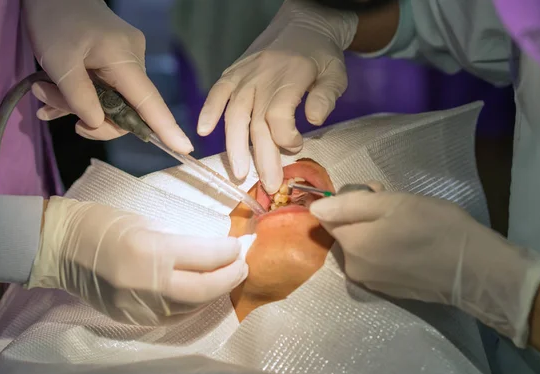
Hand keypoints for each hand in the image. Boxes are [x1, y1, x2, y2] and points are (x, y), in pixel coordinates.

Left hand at [22, 0, 192, 152]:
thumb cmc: (55, 20)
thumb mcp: (58, 62)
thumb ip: (79, 98)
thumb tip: (98, 124)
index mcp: (123, 59)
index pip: (149, 101)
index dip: (166, 127)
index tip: (184, 149)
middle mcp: (134, 60)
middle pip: (126, 108)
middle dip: (89, 116)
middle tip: (50, 106)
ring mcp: (128, 59)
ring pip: (112, 101)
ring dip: (77, 104)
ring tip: (44, 91)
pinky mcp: (118, 59)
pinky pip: (107, 88)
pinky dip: (82, 95)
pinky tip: (55, 91)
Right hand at [28, 197, 248, 324]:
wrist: (60, 249)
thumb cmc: (102, 223)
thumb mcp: (145, 221)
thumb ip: (179, 239)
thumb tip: (212, 247)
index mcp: (150, 250)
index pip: (204, 257)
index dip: (227, 252)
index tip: (237, 244)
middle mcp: (147, 283)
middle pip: (204, 289)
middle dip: (230, 276)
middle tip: (242, 265)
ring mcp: (139, 306)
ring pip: (192, 306)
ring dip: (215, 292)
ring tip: (228, 277)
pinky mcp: (132, 318)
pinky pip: (173, 315)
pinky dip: (194, 304)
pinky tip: (202, 292)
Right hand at [197, 0, 357, 192]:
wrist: (303, 23)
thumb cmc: (322, 55)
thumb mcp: (336, 73)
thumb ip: (326, 97)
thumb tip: (314, 120)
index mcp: (291, 75)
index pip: (278, 113)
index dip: (285, 136)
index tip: (296, 146)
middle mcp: (264, 75)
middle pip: (256, 121)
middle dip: (262, 156)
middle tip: (269, 184)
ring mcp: (245, 74)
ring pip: (235, 112)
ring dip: (234, 145)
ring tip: (240, 172)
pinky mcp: (234, 72)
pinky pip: (218, 92)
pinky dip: (209, 110)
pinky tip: (203, 131)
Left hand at [309, 185, 539, 347]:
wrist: (474, 270)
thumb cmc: (435, 227)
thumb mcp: (393, 204)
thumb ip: (350, 204)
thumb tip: (315, 208)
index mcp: (351, 243)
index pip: (328, 215)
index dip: (348, 198)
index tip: (374, 191)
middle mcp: (352, 266)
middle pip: (344, 231)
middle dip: (361, 213)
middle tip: (393, 201)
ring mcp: (369, 281)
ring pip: (360, 244)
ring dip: (374, 229)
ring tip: (405, 220)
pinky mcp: (386, 288)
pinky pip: (374, 260)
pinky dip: (384, 247)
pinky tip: (409, 241)